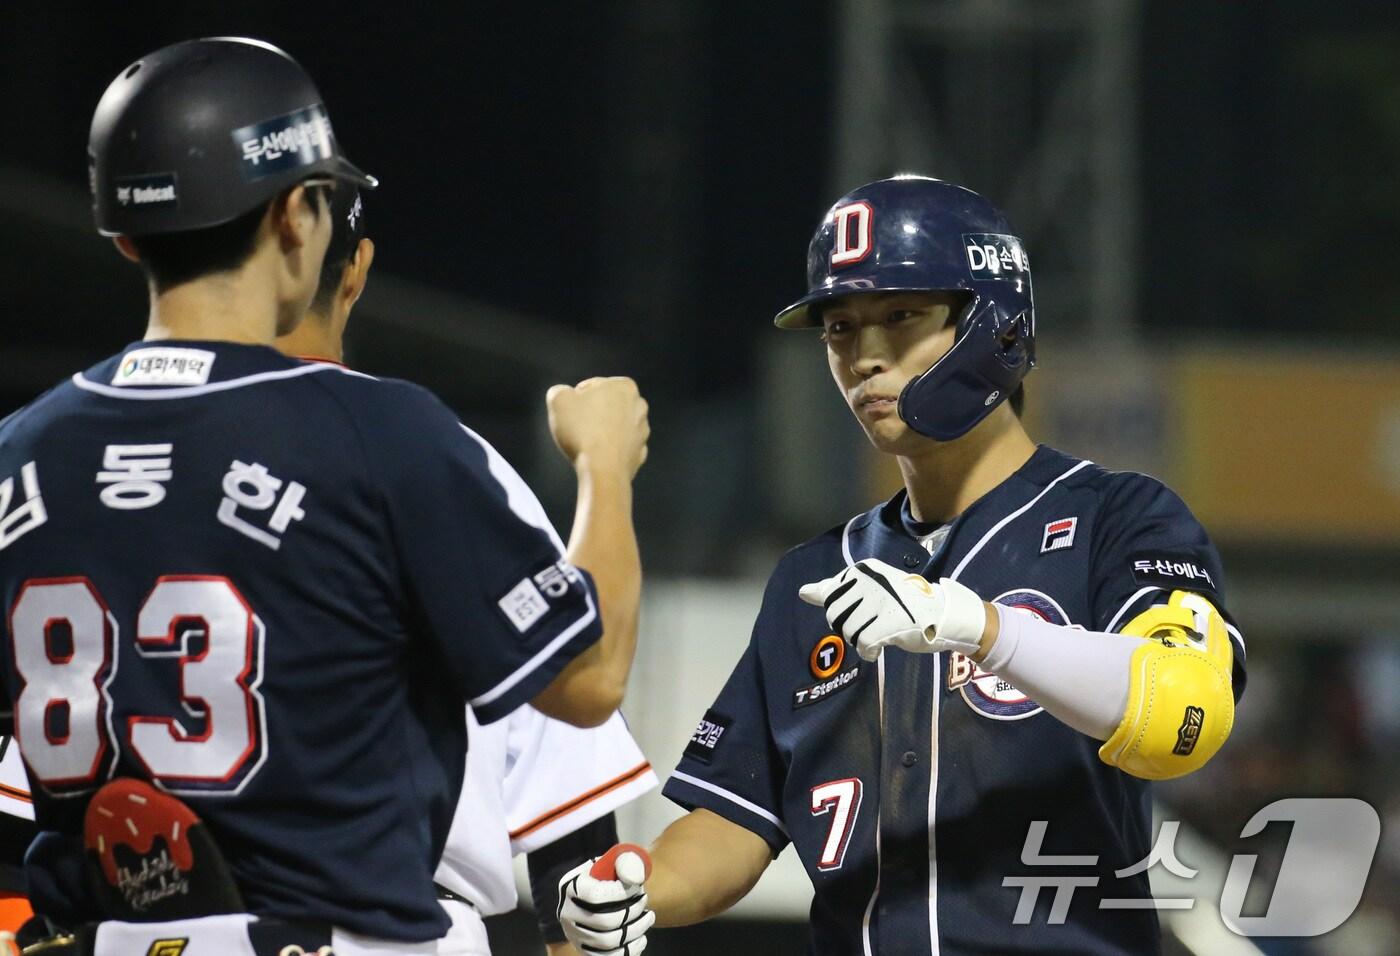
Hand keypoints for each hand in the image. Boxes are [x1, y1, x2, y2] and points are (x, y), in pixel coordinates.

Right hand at [547, 377, 649, 479]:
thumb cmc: (582, 431)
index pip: (592, 386)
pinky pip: (619, 448)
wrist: (602, 471)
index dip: (576, 399)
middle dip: (592, 414)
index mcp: (624, 386)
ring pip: (615, 427)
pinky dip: (609, 450)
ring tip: (586, 443)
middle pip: (606, 406)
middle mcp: (639, 406)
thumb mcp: (558, 400)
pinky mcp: (640, 454)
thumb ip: (560, 391)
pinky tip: (597, 456)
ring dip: (601, 431)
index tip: (570, 413)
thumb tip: (563, 395)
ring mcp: (642, 432)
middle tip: (576, 427)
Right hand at [557, 847, 653, 955]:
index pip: (596, 896)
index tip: (637, 888)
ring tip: (649, 917)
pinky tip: (641, 938)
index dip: (622, 894)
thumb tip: (633, 878)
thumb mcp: (616, 860)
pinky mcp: (585, 951)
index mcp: (571, 886)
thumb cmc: (610, 876)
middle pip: (604, 921)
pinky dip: (630, 950)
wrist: (600, 894)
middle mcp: (568, 913)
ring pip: (607, 942)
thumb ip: (627, 862)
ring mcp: (575, 935)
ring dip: (635, 930)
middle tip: (645, 900)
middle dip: (632, 912)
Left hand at [798, 559, 987, 661]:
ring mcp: (877, 602)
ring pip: (848, 632)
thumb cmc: (904, 602)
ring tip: (884, 630)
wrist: (943, 614)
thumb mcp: (867, 589)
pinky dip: (871, 652)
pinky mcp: (886, 624)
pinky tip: (884, 644)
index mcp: (861, 570)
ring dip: (863, 639)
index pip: (831, 597)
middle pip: (835, 616)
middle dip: (852, 627)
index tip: (867, 608)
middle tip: (876, 622)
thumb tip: (802, 591)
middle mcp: (867, 581)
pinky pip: (863, 646)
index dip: (845, 611)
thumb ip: (834, 590)